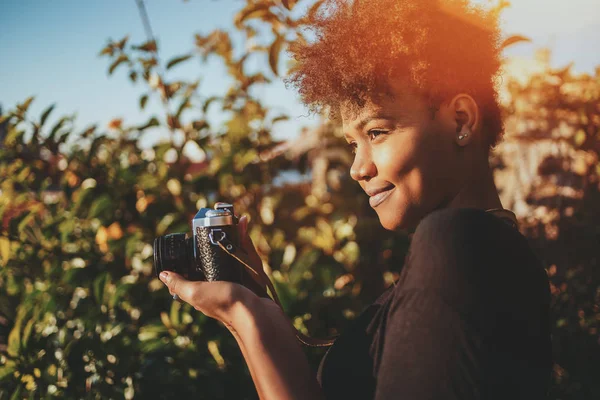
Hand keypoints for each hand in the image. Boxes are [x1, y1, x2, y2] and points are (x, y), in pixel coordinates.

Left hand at [158, 211, 272, 324]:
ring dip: (234, 234)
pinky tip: (244, 225)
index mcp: (204, 287)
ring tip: (233, 218)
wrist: (257, 315)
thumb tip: (163, 275)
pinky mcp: (253, 276)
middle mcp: (220, 282)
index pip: (194, 266)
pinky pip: (249, 253)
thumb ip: (180, 284)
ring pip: (235, 251)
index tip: (194, 233)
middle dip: (218, 237)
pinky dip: (246, 239)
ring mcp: (238, 278)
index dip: (193, 250)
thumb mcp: (196, 293)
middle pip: (217, 254)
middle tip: (217, 220)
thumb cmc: (226, 304)